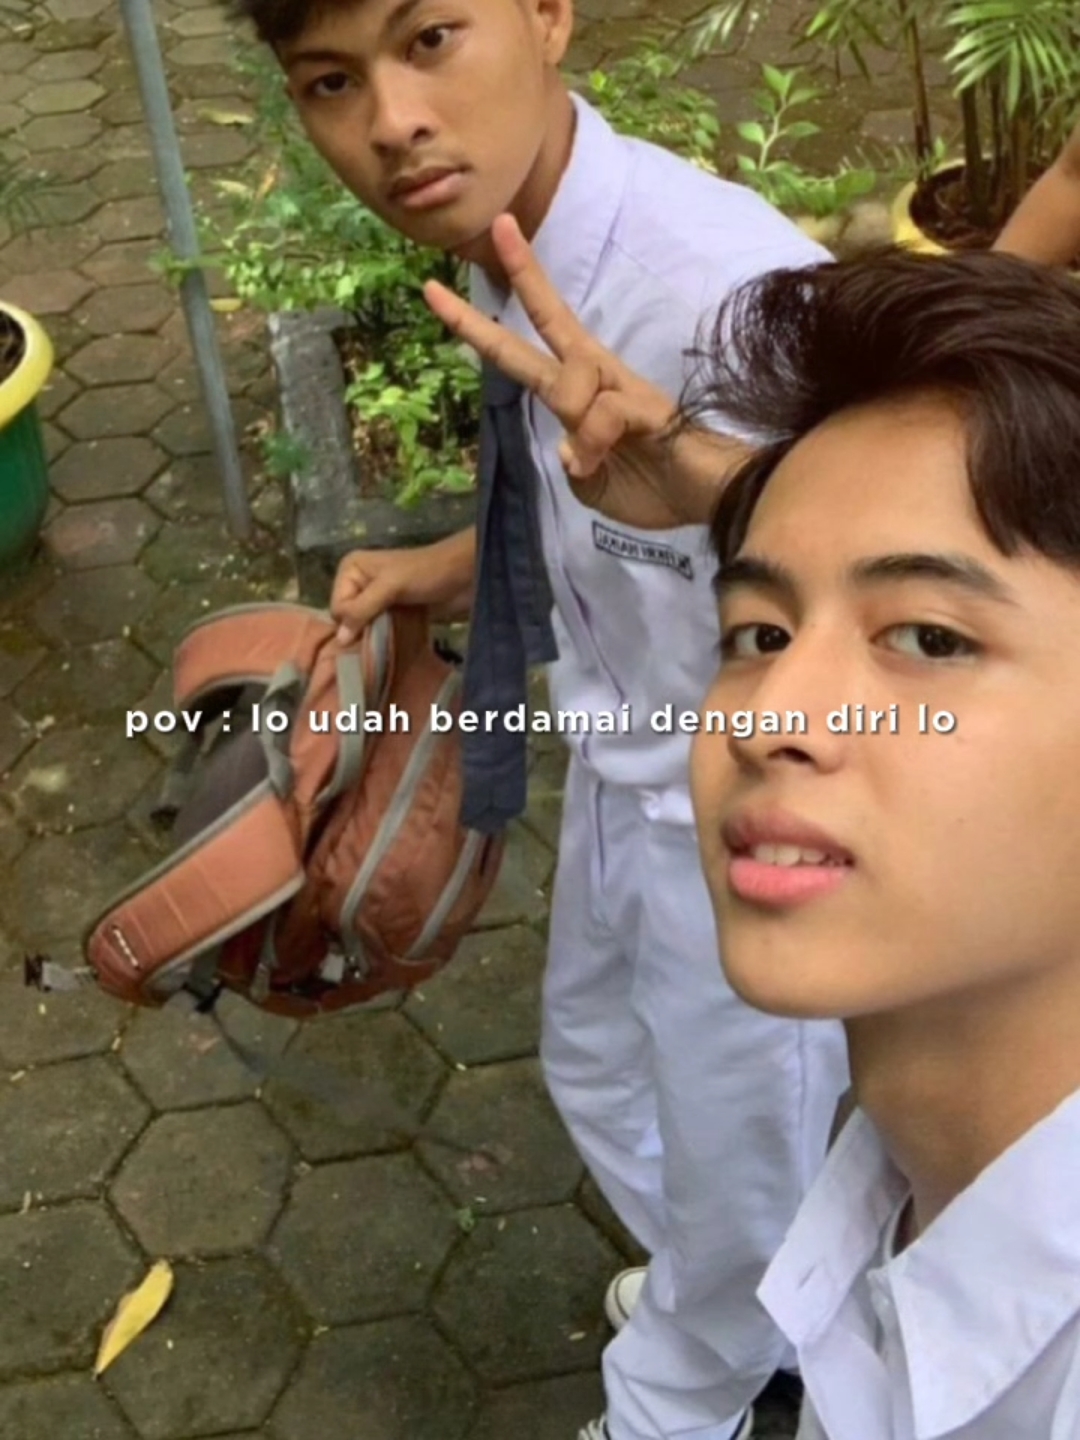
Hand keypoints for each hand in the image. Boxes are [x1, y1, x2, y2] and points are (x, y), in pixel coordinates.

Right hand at [330, 529, 474, 643]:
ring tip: (386, 645)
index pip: (336, 606)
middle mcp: (359, 583)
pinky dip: (384, 639)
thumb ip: (362, 610)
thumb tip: (339, 639)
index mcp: (351, 569)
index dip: (351, 620)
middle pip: (347, 619)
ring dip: (373, 638)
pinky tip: (392, 646)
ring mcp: (376, 599)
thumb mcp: (390, 586)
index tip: (372, 627)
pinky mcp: (393, 612)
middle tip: (379, 639)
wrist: (464, 575)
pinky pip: (378, 631)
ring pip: (363, 627)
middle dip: (361, 631)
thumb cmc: (426, 573)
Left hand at [423, 214, 749, 529]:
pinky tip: (607, 462)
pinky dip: (596, 445)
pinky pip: (600, 415)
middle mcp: (598, 378)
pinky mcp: (646, 404)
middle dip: (521, 275)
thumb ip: (574, 461)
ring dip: (576, 418)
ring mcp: (622, 387)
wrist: (710, 498)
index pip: (525, 351)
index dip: (481, 326)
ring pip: (569, 379)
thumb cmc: (656, 489)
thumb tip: (568, 443)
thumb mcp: (593, 485)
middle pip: (551, 320)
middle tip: (499, 225)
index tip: (440, 293)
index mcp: (580, 395)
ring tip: (598, 457)